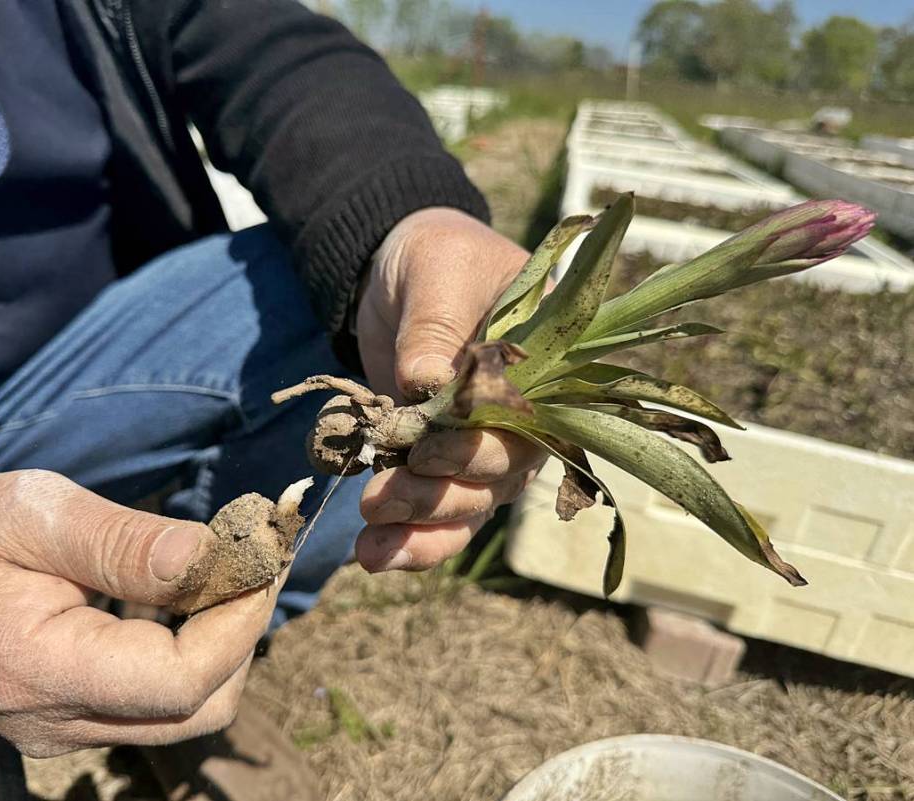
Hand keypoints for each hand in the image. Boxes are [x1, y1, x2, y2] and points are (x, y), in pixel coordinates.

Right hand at [0, 472, 278, 756]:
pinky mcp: (76, 720)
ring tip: (227, 572)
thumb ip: (124, 541)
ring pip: (184, 713)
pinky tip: (188, 597)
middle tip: (256, 562)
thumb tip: (210, 557)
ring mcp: (64, 731)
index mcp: (39, 670)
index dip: (236, 626)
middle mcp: (54, 723)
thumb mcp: (37, 512)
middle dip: (241, 634)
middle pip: (194, 710)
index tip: (261, 560)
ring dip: (222, 644)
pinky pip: (158, 702)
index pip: (176, 683)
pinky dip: (191, 652)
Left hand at [354, 207, 546, 571]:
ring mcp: (483, 445)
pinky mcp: (441, 462)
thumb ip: (436, 326)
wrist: (395, 264)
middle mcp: (525, 416)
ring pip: (468, 506)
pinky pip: (439, 514)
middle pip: (497, 477)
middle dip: (439, 495)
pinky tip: (374, 556)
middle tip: (380, 497)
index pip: (528, 425)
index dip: (480, 450)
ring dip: (420, 528)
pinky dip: (410, 539)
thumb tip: (424, 383)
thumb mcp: (438, 271)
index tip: (425, 453)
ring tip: (368, 547)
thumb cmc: (434, 257)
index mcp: (546, 368)